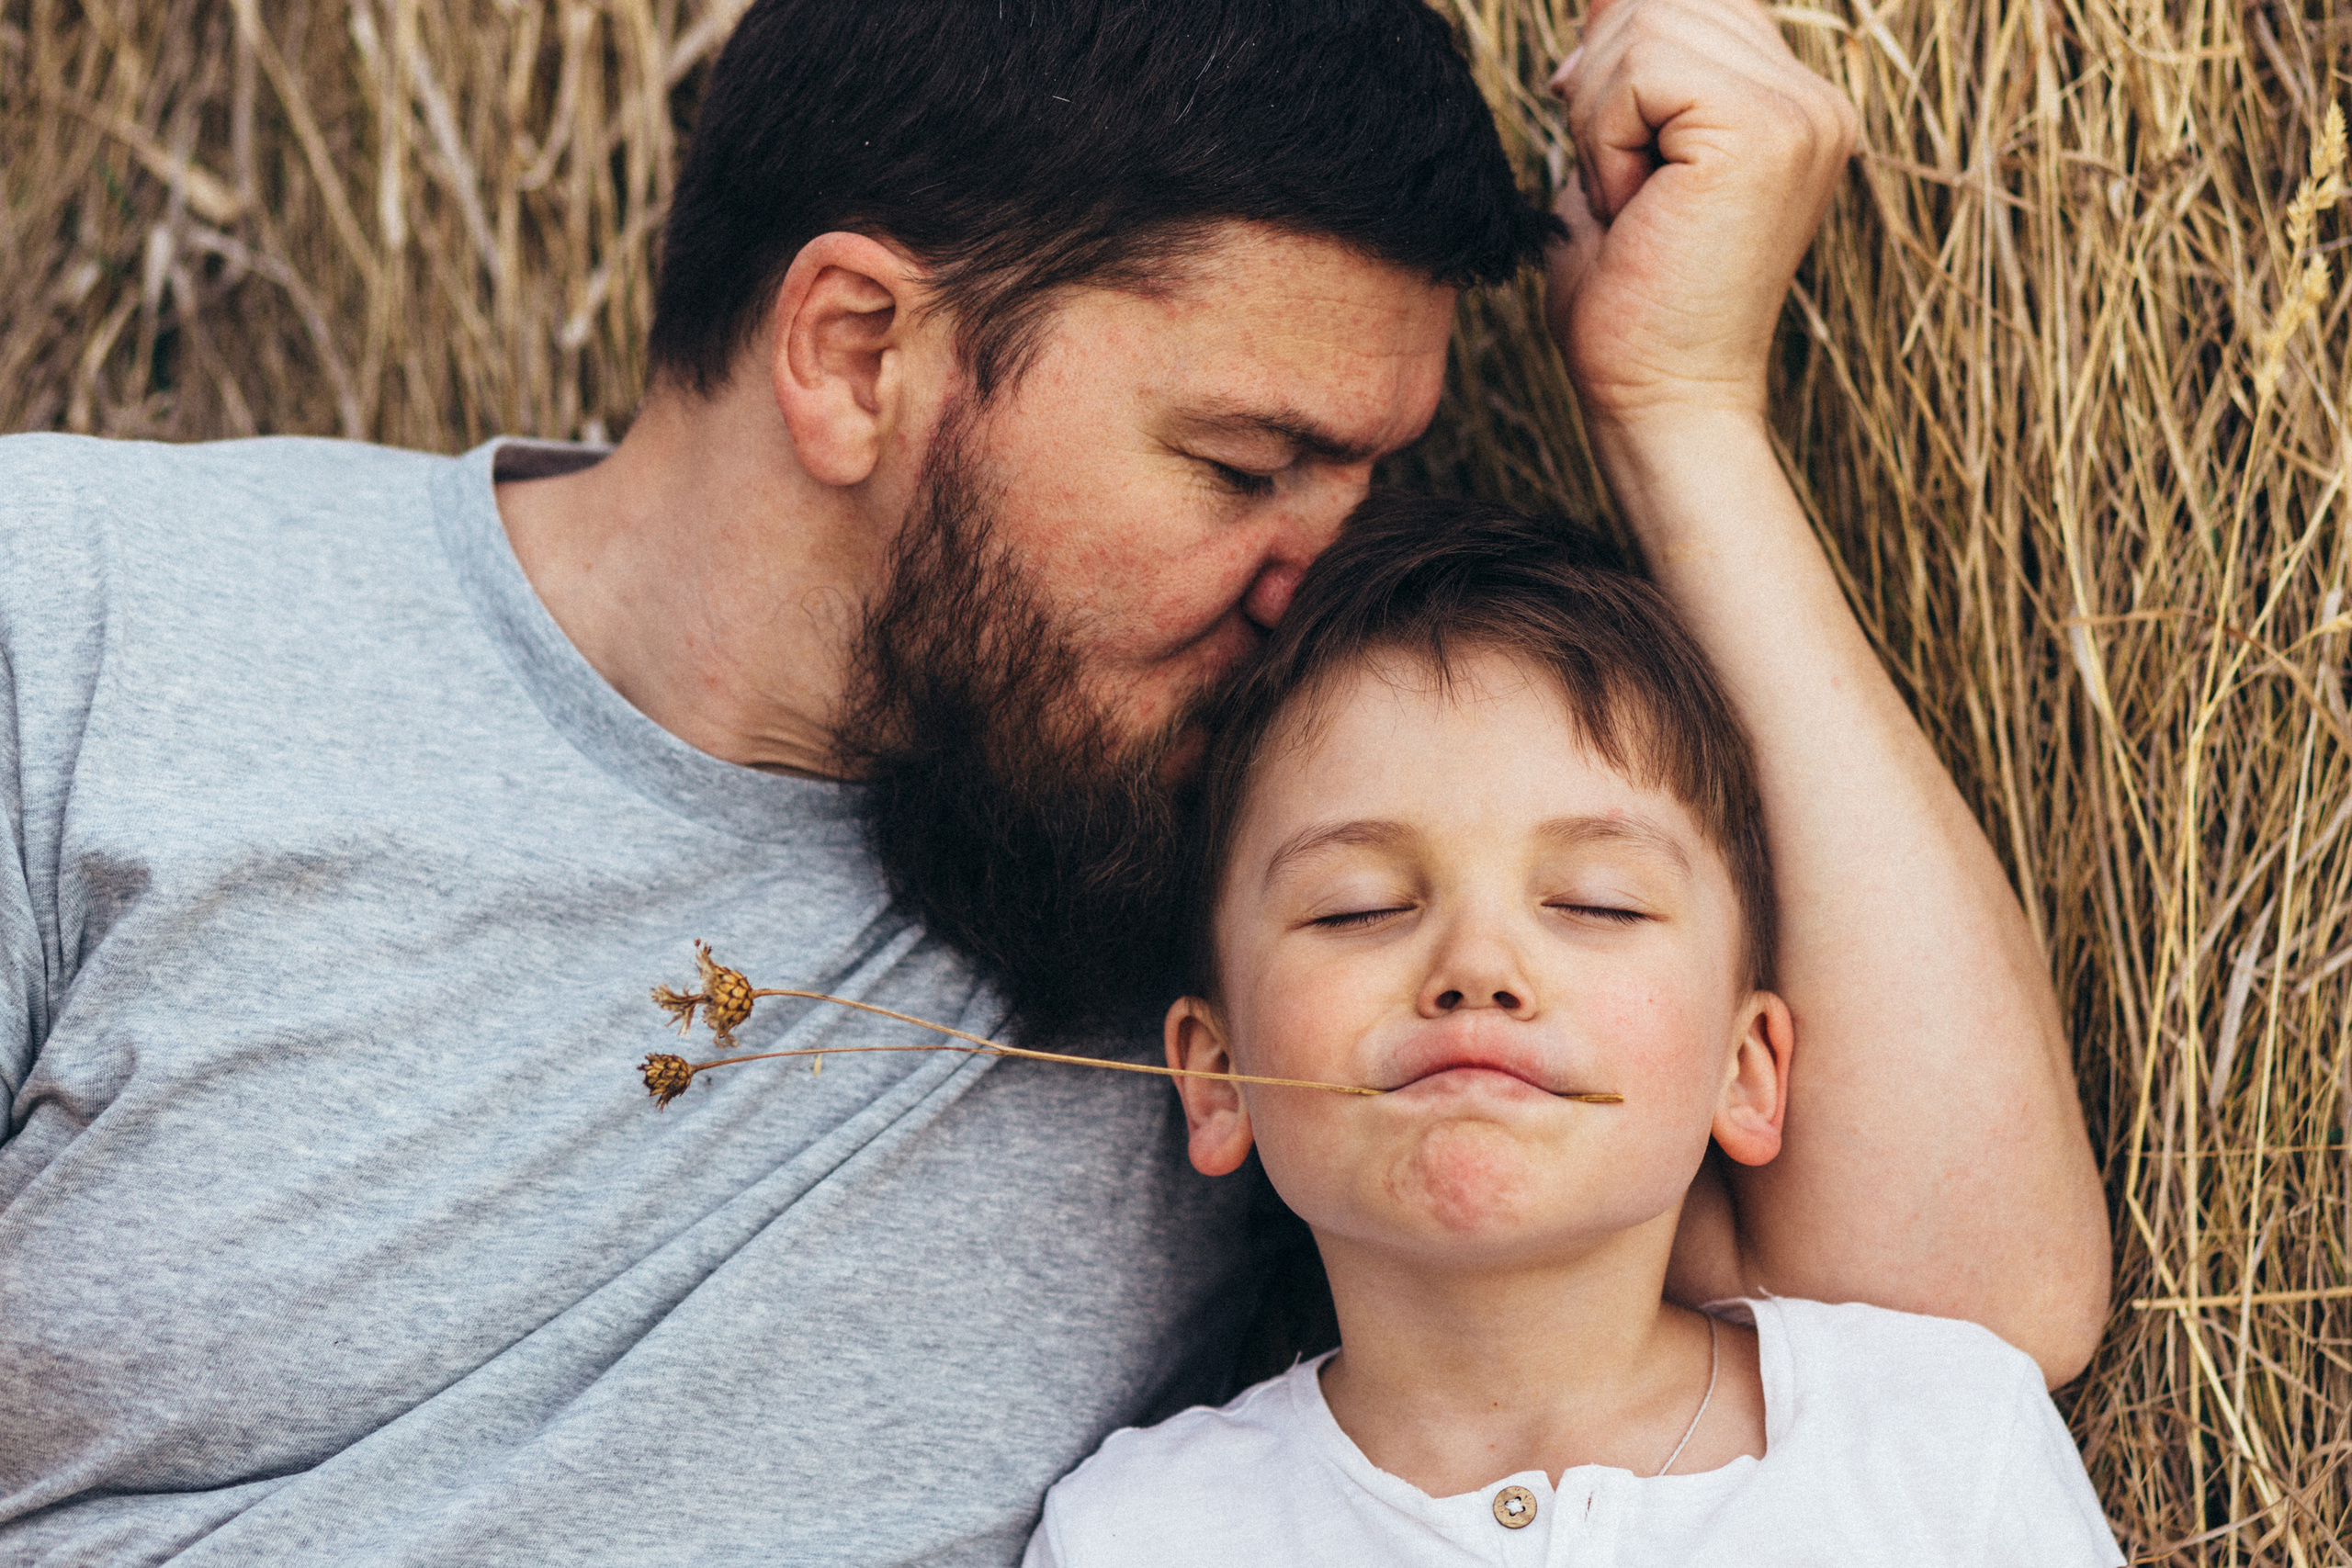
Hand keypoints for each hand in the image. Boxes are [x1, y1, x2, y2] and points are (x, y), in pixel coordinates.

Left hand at [1546, 0, 1855, 431]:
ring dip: (1600, 119)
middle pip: (1667, 0)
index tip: (1588, 119)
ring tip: (1628, 202)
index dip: (1619, 44)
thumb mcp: (1617, 160)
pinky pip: (1642, 69)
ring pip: (1648, 23)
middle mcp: (1814, 99)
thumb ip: (1623, 77)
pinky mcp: (1764, 130)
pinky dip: (1605, 138)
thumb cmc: (1628, 307)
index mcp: (1792, 105)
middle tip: (1613, 184)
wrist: (1659, 398)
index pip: (1695, 3)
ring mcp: (1800, 111)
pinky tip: (1631, 206)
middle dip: (1602, 81)